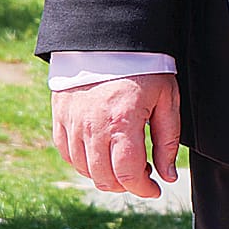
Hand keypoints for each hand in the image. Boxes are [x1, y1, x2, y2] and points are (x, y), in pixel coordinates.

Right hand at [50, 73, 181, 198]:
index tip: (155, 189)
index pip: (128, 173)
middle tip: (142, 174)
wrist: (110, 39)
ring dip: (105, 176)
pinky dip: (84, 163)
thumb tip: (167, 176)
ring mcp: (73, 123)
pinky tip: (101, 155)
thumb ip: (167, 139)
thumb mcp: (167, 98)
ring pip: (85, 170)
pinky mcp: (60, 118)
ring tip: (124, 162)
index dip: (142, 189)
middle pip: (105, 177)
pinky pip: (67, 155)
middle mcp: (93, 127)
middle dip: (126, 185)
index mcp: (123, 121)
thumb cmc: (145, 68)